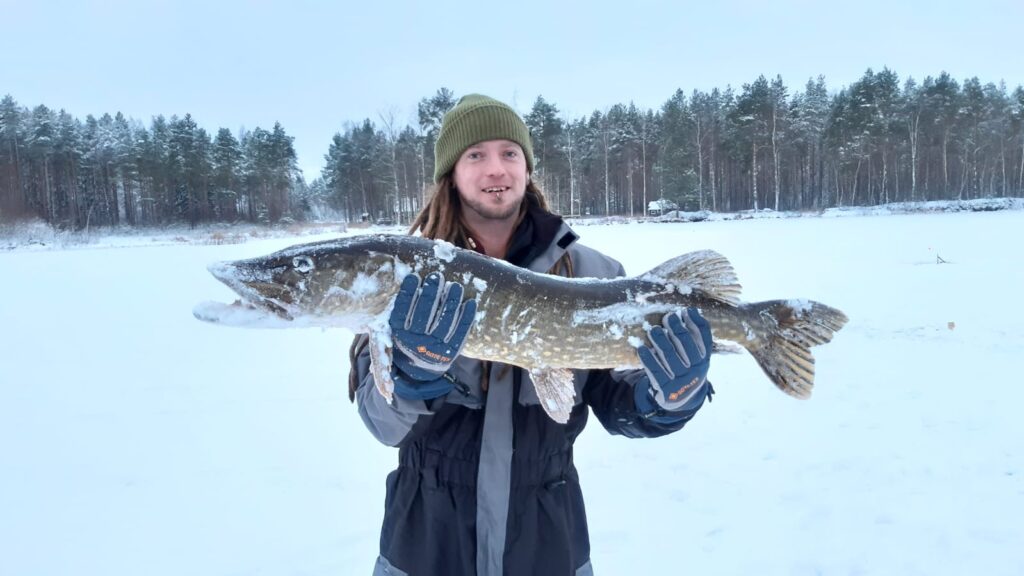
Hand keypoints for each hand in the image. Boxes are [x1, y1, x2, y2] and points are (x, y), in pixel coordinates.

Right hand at [389, 272, 476, 399]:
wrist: (417, 369)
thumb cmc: (406, 339)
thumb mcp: (394, 330)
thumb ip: (398, 312)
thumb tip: (407, 280)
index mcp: (399, 335)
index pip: (401, 312)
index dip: (407, 294)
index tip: (413, 277)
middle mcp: (415, 342)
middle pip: (424, 314)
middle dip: (431, 293)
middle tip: (436, 276)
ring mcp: (434, 347)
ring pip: (444, 322)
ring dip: (451, 302)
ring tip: (455, 286)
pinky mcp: (450, 352)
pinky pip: (460, 333)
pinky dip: (466, 317)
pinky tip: (470, 302)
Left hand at [635, 309, 711, 412]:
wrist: (680, 399)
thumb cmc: (686, 369)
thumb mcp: (696, 357)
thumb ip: (695, 338)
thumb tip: (691, 311)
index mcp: (704, 360)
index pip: (704, 338)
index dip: (696, 322)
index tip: (686, 311)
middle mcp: (696, 370)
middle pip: (686, 343)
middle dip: (677, 327)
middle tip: (669, 316)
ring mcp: (681, 380)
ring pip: (669, 355)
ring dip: (660, 339)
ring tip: (653, 330)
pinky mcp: (666, 389)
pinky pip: (655, 371)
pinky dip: (648, 359)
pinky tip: (641, 348)